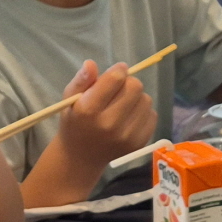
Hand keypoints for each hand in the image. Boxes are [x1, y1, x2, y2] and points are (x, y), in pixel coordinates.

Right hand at [50, 60, 156, 189]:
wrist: (81, 157)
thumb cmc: (75, 123)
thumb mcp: (70, 100)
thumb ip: (81, 81)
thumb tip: (91, 64)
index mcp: (88, 110)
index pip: (115, 79)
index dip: (119, 70)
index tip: (117, 71)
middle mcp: (108, 124)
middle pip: (135, 87)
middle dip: (128, 83)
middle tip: (119, 90)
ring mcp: (126, 136)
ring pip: (146, 100)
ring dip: (136, 98)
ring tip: (123, 105)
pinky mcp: (138, 143)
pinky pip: (152, 115)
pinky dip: (143, 112)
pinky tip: (129, 117)